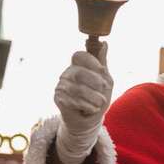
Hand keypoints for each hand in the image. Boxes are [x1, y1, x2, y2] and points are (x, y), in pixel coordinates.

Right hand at [54, 45, 113, 163]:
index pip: (79, 55)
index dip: (92, 63)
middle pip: (79, 72)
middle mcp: (67, 73)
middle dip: (96, 84)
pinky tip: (90, 109)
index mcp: (78, 65)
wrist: (89, 120)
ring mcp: (61, 85)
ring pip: (77, 88)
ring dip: (93, 98)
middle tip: (103, 92)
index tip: (102, 72)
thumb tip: (105, 43)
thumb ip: (103, 63)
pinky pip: (72, 100)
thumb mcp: (106, 81)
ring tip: (98, 103)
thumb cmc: (98, 98)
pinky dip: (86, 106)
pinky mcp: (58, 98)